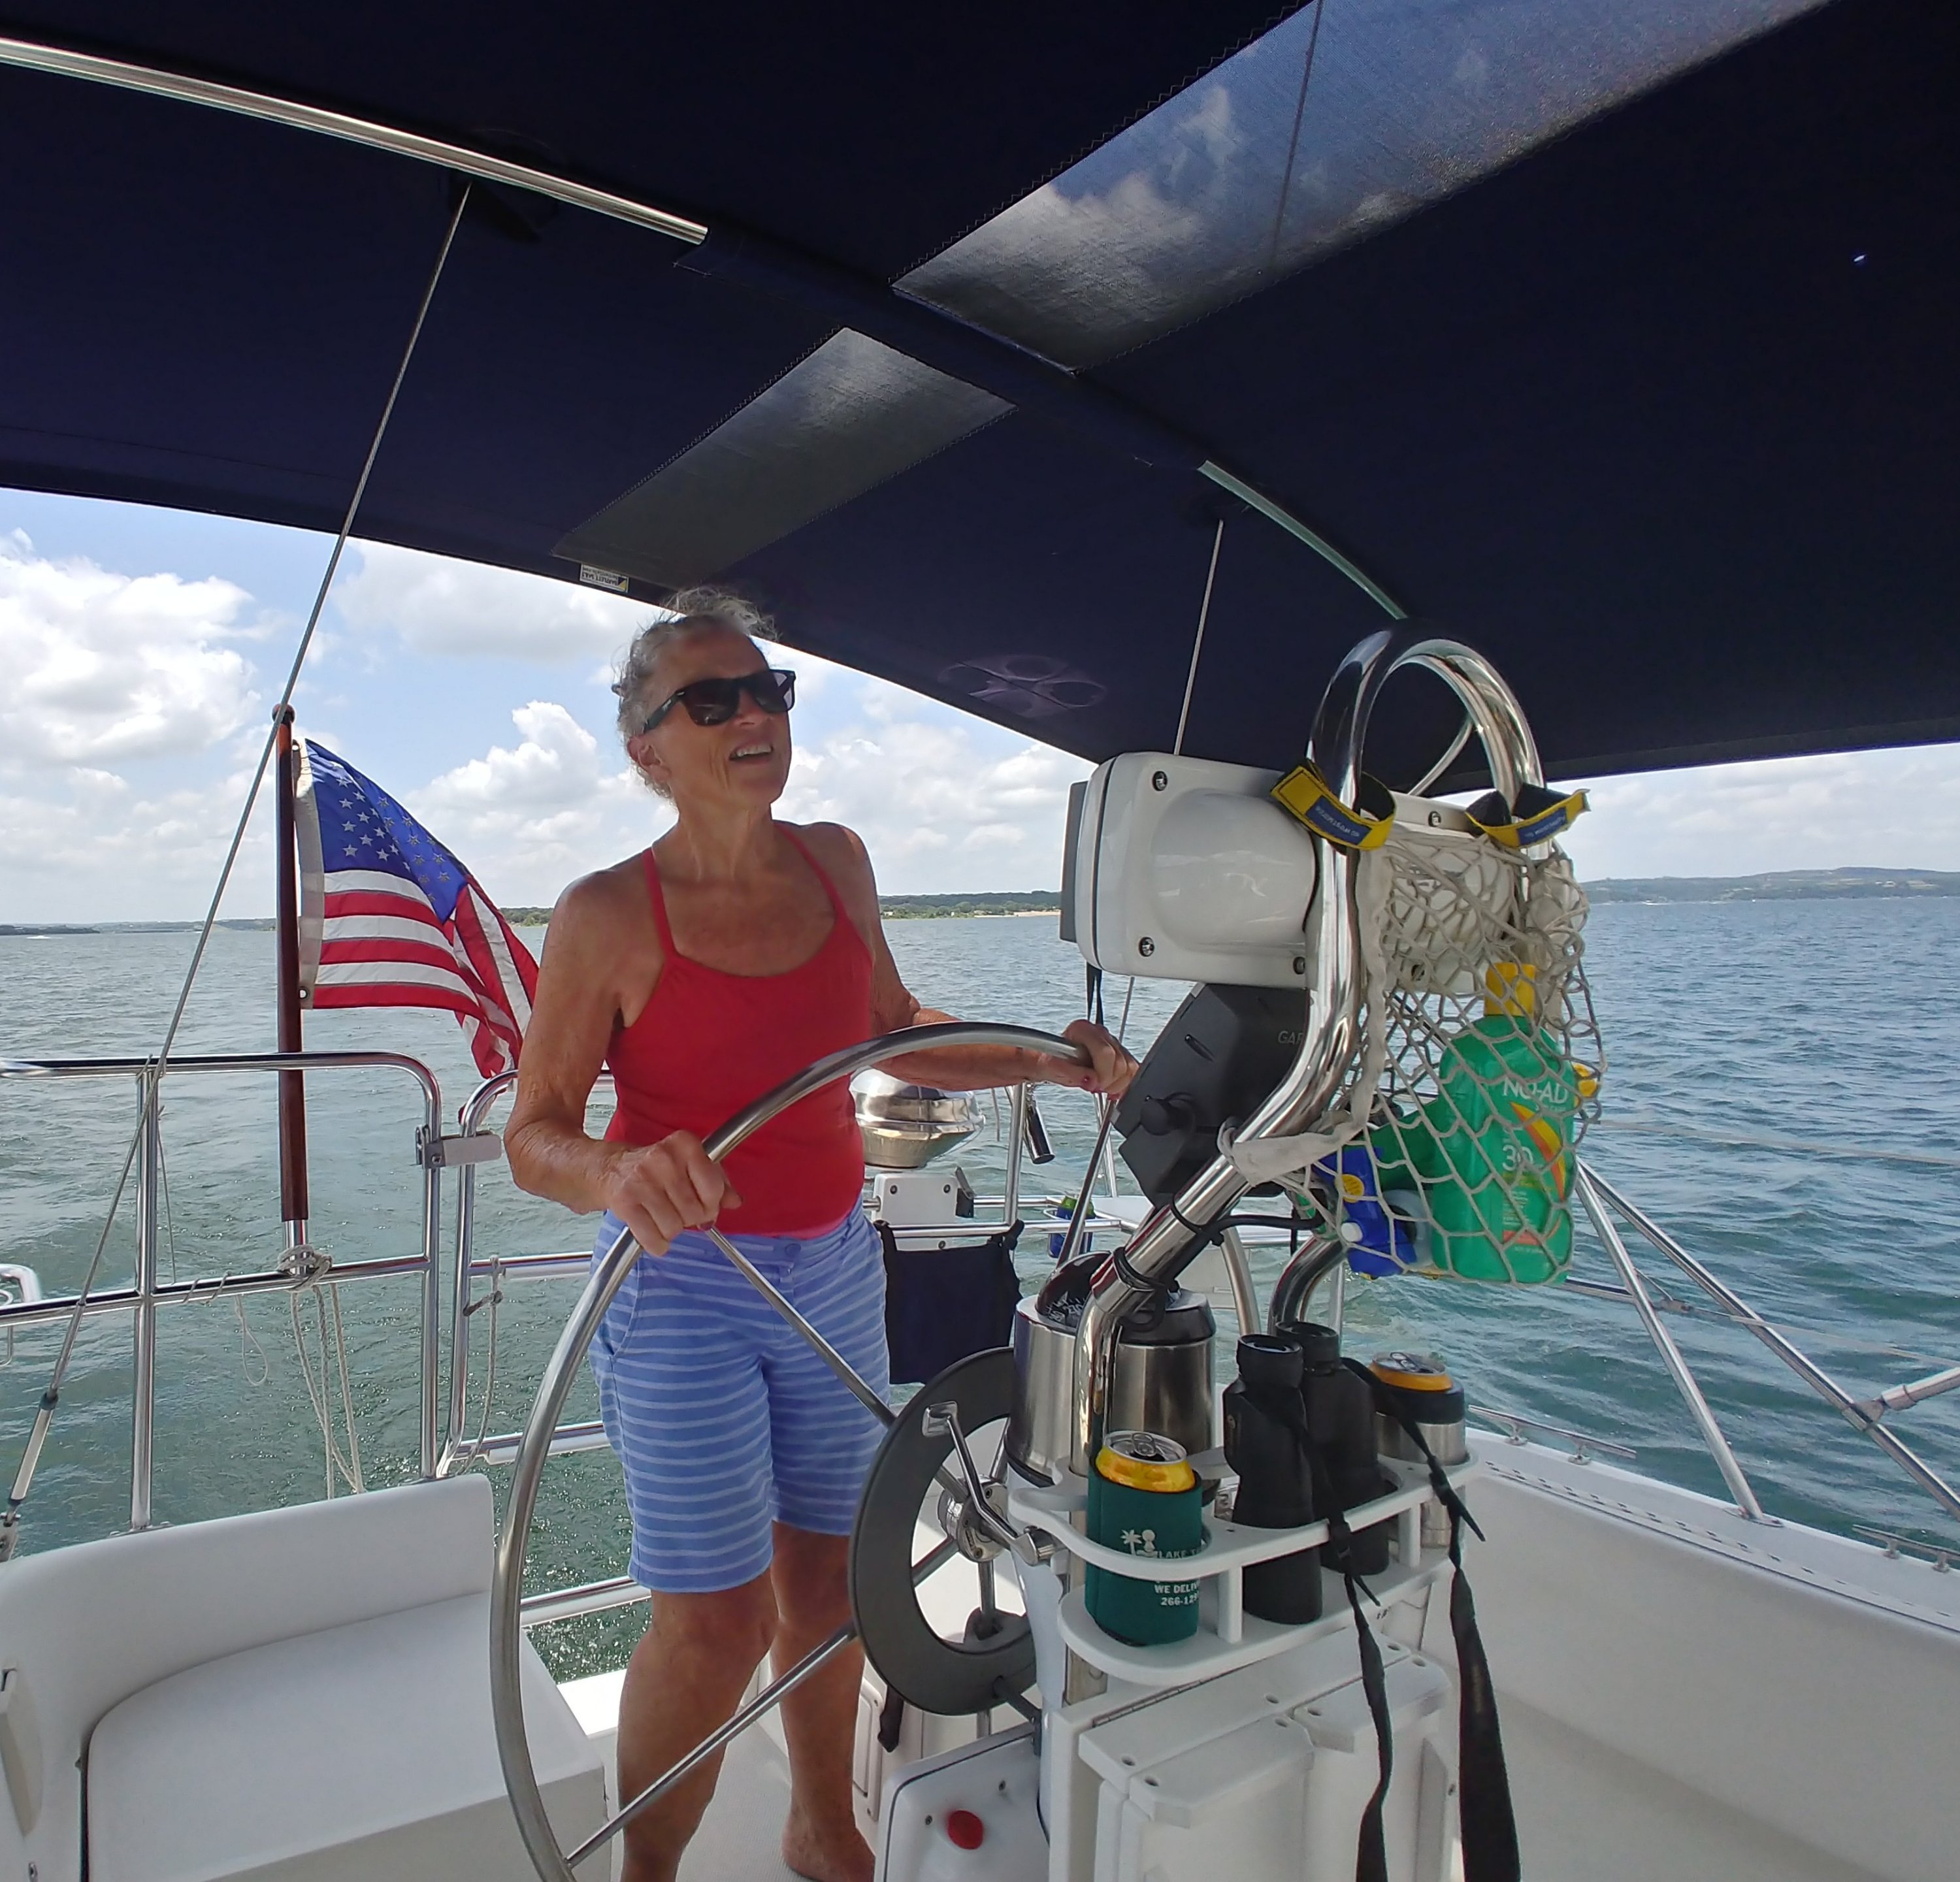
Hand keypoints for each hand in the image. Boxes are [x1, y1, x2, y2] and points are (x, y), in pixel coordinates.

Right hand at [601, 1130, 740, 1255]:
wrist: (607, 1168)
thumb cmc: (653, 1167)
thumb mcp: (688, 1164)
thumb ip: (716, 1181)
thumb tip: (735, 1201)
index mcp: (684, 1145)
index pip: (714, 1187)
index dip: (712, 1204)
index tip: (704, 1204)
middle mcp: (663, 1159)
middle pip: (695, 1211)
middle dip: (691, 1218)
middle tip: (679, 1211)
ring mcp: (642, 1179)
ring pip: (675, 1227)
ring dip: (672, 1231)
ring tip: (663, 1217)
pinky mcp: (624, 1201)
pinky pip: (653, 1238)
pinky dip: (657, 1244)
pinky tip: (653, 1234)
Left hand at [1036, 1019, 1138, 1097]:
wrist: (1054, 1061)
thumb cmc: (1053, 1061)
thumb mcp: (1053, 1068)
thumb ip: (1073, 1074)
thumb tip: (1092, 1080)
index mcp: (1083, 1030)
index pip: (1106, 1053)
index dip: (1102, 1074)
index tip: (1092, 1084)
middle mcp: (1100, 1032)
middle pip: (1120, 1061)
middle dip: (1108, 1081)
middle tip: (1094, 1087)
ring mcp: (1112, 1041)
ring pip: (1130, 1067)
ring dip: (1116, 1084)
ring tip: (1100, 1085)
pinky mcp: (1121, 1053)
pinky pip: (1133, 1071)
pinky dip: (1124, 1084)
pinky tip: (1110, 1086)